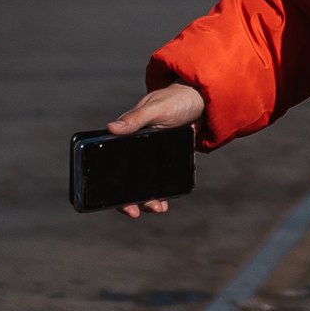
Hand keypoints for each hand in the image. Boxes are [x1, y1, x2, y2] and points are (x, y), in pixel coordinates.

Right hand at [107, 83, 204, 218]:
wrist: (200, 99)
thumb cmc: (175, 99)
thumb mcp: (156, 108)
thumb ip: (136, 118)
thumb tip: (111, 128)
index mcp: (125, 135)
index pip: (110, 163)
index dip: (109, 185)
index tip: (115, 201)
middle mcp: (134, 147)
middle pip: (126, 178)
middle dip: (131, 198)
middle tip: (140, 211)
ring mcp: (151, 154)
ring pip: (144, 182)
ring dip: (148, 198)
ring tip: (159, 207)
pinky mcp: (167, 158)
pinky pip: (161, 178)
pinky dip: (162, 190)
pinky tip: (168, 198)